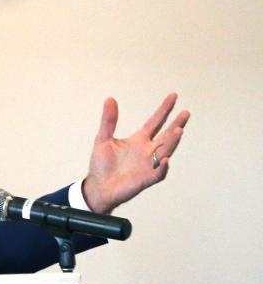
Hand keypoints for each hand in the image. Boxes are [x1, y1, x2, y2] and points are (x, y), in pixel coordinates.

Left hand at [81, 93, 189, 213]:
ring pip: (165, 151)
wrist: (98, 187)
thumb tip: (109, 99)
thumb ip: (108, 121)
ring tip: (179, 130)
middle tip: (186, 113)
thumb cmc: (101, 165)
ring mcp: (148, 164)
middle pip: (166, 135)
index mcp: (138, 140)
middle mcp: (147, 151)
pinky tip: (165, 159)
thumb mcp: (102, 139)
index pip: (155, 122)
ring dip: (172, 142)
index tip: (173, 96)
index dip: (164, 109)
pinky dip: (163, 167)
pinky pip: (158, 173)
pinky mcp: (146, 179)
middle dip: (176, 124)